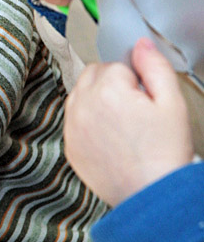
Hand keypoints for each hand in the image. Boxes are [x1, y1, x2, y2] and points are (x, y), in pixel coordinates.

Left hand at [64, 38, 194, 206]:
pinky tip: (110, 138)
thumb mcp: (172, 103)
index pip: (117, 65)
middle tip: (135, 110)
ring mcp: (72, 126)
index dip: (137, 81)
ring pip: (80, 94)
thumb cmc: (165, 153)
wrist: (153, 197)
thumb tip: (141, 44)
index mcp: (108, 90)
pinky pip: (74, 120)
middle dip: (113, 84)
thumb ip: (155, 66)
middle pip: (93, 74)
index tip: (146, 100)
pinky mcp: (69, 146)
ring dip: (97, 100)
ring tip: (123, 125)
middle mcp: (83, 105)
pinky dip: (88, 122)